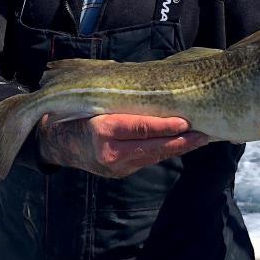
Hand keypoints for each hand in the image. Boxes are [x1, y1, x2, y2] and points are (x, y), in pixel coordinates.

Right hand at [37, 113, 208, 177]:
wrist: (55, 142)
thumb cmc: (76, 112)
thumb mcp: (93, 100)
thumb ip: (120, 98)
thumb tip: (155, 86)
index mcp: (101, 130)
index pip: (140, 128)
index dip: (165, 126)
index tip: (186, 121)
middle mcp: (109, 152)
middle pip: (152, 147)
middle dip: (180, 142)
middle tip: (203, 134)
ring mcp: (115, 167)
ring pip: (152, 156)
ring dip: (177, 148)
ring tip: (200, 138)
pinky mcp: (119, 173)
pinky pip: (146, 160)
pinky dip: (164, 151)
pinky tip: (180, 144)